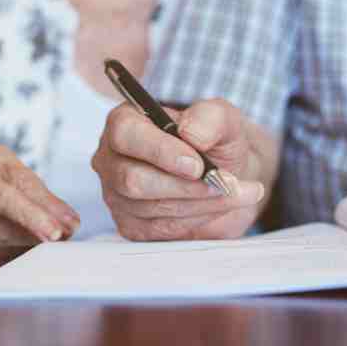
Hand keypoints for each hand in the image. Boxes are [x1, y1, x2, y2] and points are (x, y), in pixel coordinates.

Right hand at [0, 144, 80, 245]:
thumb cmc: (3, 191)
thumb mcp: (23, 184)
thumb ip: (45, 201)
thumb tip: (71, 223)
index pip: (22, 178)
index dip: (46, 201)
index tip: (69, 219)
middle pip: (2, 197)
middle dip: (32, 218)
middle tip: (58, 233)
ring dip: (28, 238)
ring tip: (51, 241)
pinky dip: (13, 249)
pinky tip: (29, 250)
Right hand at [92, 99, 265, 240]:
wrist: (225, 172)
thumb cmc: (214, 140)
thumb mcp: (221, 118)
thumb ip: (209, 117)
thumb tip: (191, 133)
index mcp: (125, 121)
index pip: (125, 134)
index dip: (160, 151)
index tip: (197, 164)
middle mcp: (113, 159)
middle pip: (134, 179)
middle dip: (186, 185)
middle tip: (224, 182)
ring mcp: (118, 195)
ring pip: (152, 207)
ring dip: (201, 202)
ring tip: (233, 190)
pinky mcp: (132, 225)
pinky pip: (162, 228)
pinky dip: (198, 217)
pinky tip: (218, 204)